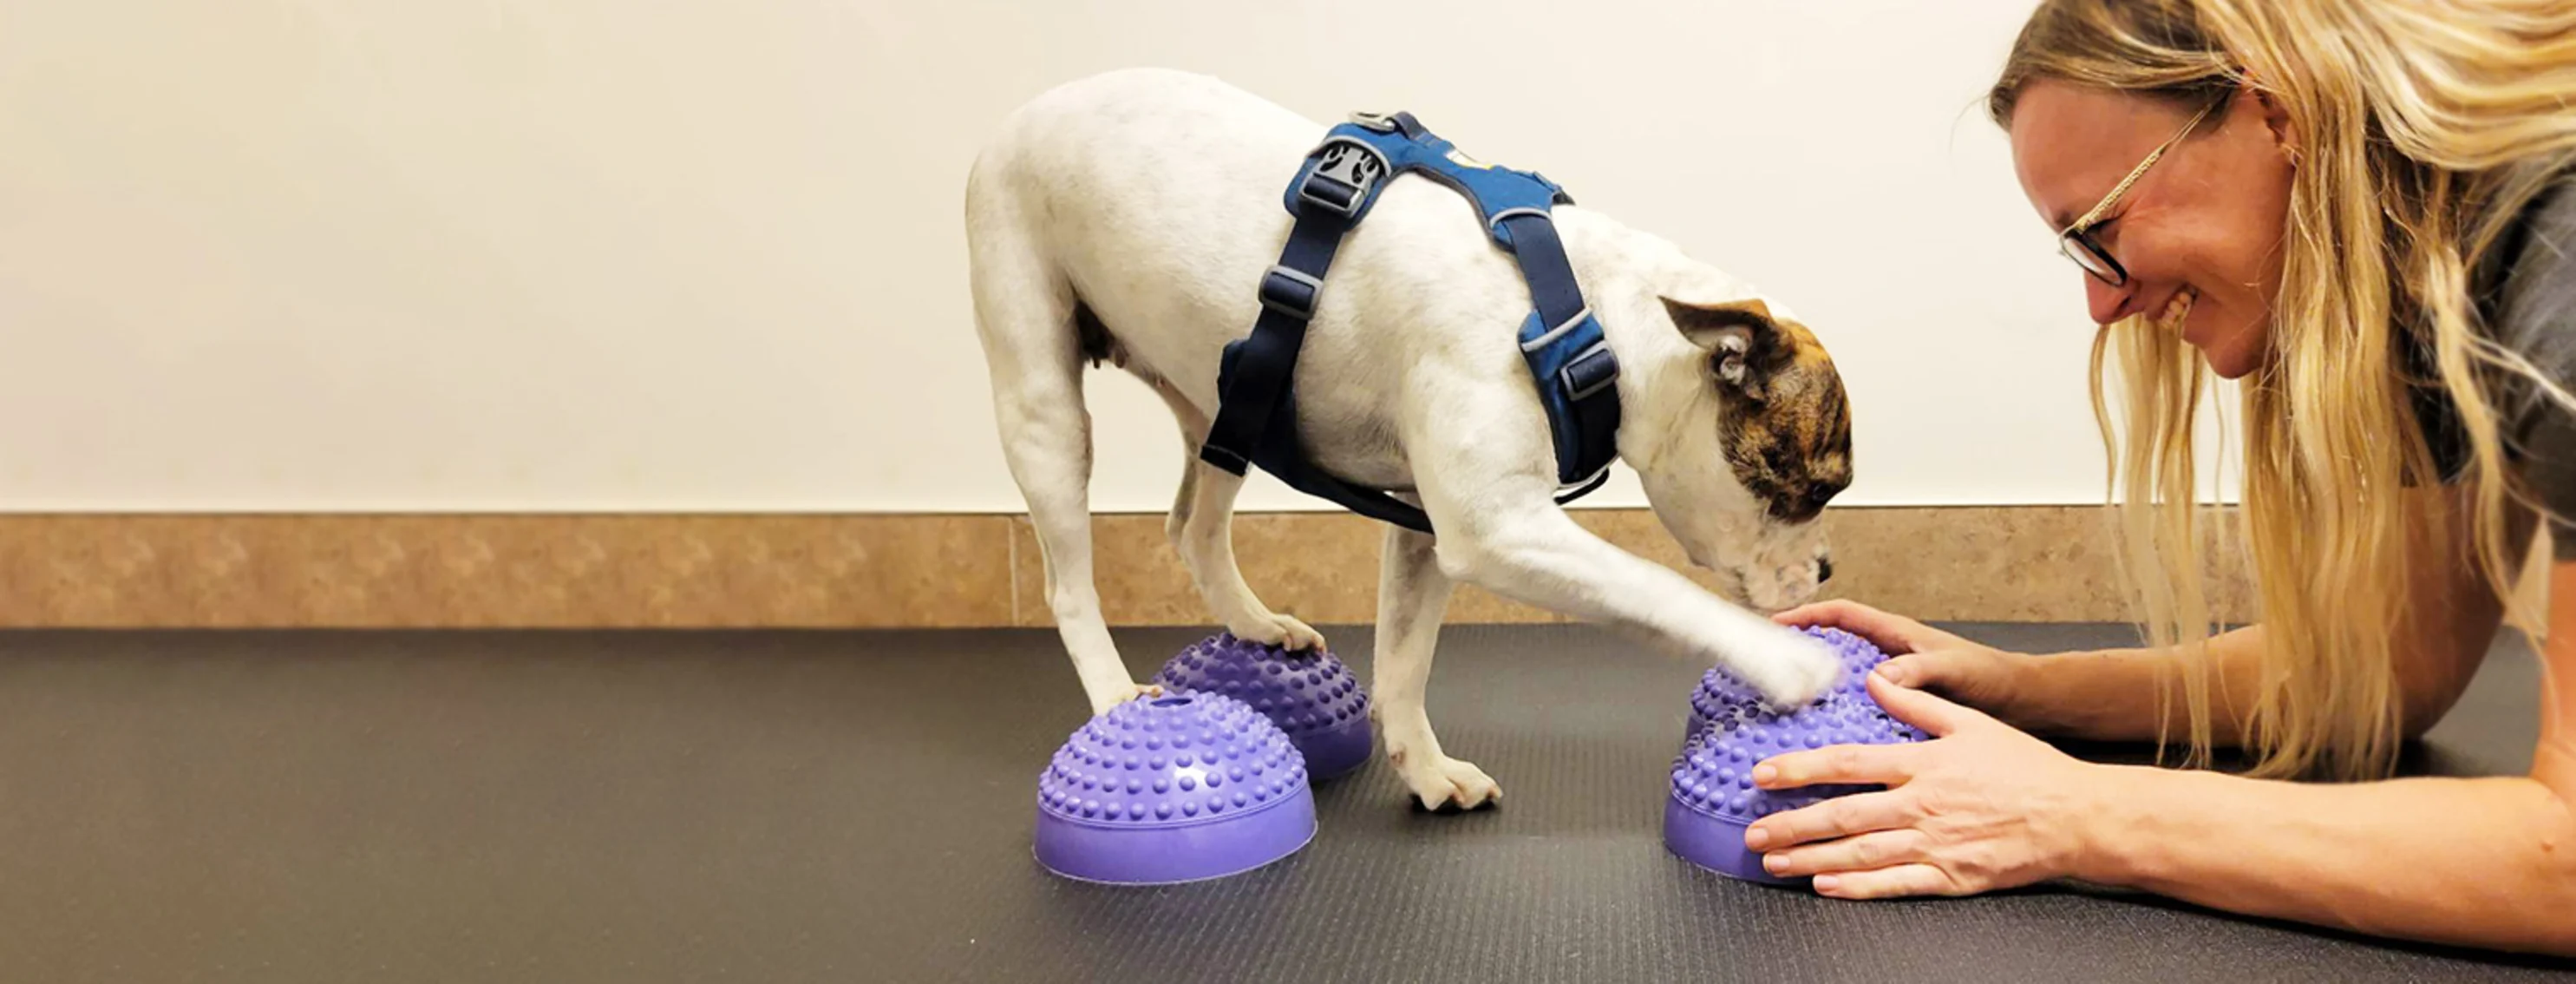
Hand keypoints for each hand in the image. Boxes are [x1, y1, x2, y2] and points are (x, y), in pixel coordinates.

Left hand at [1741, 670, 2113, 897]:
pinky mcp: (1951, 876)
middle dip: (1792, 823)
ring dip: (1812, 857)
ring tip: (1775, 861)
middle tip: (1754, 829)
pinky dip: (1858, 887)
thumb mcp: (1972, 722)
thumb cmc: (2027, 769)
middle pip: (1843, 814)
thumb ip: (1918, 704)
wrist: (2075, 816)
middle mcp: (1921, 805)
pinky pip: (1895, 884)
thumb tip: (1874, 680)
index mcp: (1923, 763)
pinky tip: (1826, 886)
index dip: (1801, 768)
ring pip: (1860, 853)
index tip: (1764, 773)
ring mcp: (1935, 844)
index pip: (1847, 763)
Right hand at [1771, 599, 2041, 727]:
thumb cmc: (1992, 677)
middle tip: (1772, 667)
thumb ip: (1918, 670)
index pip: (1844, 615)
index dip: (1809, 615)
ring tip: (1789, 708)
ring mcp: (1895, 681)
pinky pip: (1860, 707)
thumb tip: (1878, 678)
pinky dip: (1841, 717)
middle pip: (1836, 646)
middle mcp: (1891, 656)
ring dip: (1819, 689)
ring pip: (1844, 680)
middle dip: (1803, 651)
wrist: (2022, 703)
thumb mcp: (1953, 669)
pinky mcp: (1902, 707)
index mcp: (1898, 636)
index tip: (1778, 622)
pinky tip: (1828, 739)